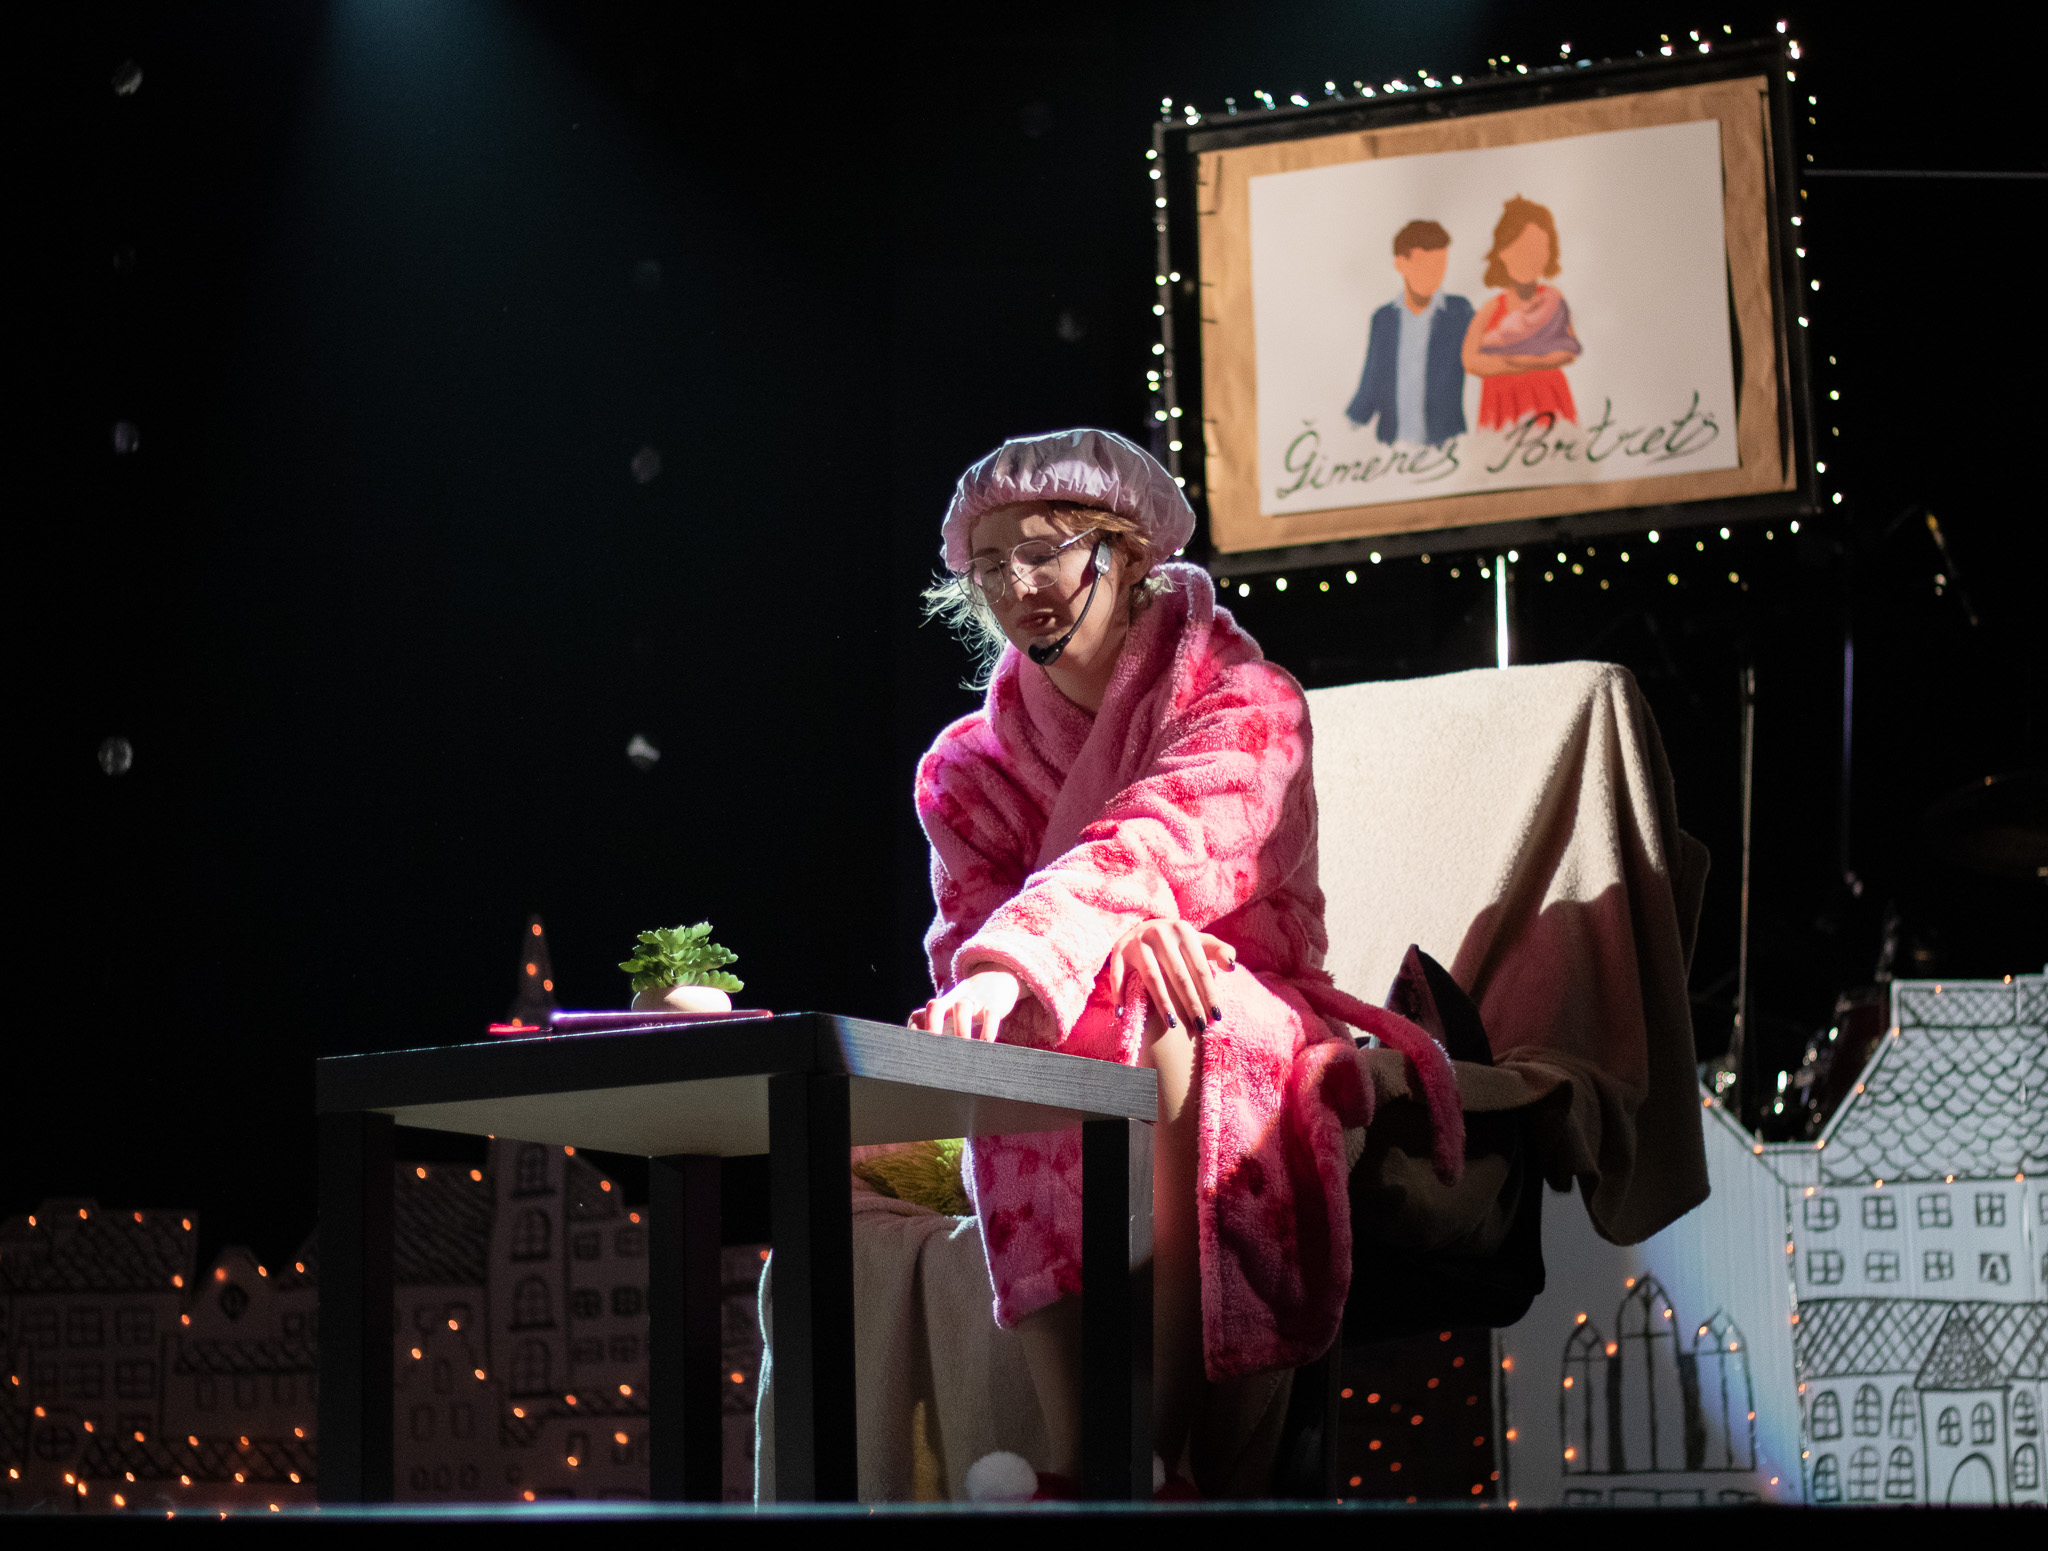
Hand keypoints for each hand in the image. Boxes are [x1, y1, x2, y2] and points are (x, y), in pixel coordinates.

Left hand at [910, 968, 1021, 1041]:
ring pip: (962, 1007)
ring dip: (960, 1030)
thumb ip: (936, 1028)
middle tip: (933, 1051)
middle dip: (931, 1026)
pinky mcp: (995, 1003)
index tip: (914, 1049)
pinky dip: (988, 1030)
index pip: (920, 1015)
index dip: (915, 1029)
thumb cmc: (969, 1004)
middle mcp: (953, 1001)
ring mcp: (974, 1000)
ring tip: (963, 1054)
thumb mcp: (951, 1011)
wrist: (996, 974)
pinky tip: (986, 1045)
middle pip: (935, 1006)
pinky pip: (990, 1014)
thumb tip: (922, 1052)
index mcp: (941, 1005)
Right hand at [1107, 918, 1234, 1030]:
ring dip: (1163, 1003)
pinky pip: (1118, 976)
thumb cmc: (1178, 942)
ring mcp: (1138, 942)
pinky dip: (1119, 994)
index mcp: (1183, 932)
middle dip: (1191, 1003)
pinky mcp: (1119, 951)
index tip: (1216, 1017)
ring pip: (1152, 977)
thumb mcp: (1199, 942)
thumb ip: (1220, 951)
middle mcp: (1160, 934)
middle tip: (1199, 1025)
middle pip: (1179, 975)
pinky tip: (1122, 1014)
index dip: (1209, 993)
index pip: (1200, 968)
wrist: (1144, 925)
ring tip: (1173, 1024)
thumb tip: (1230, 967)